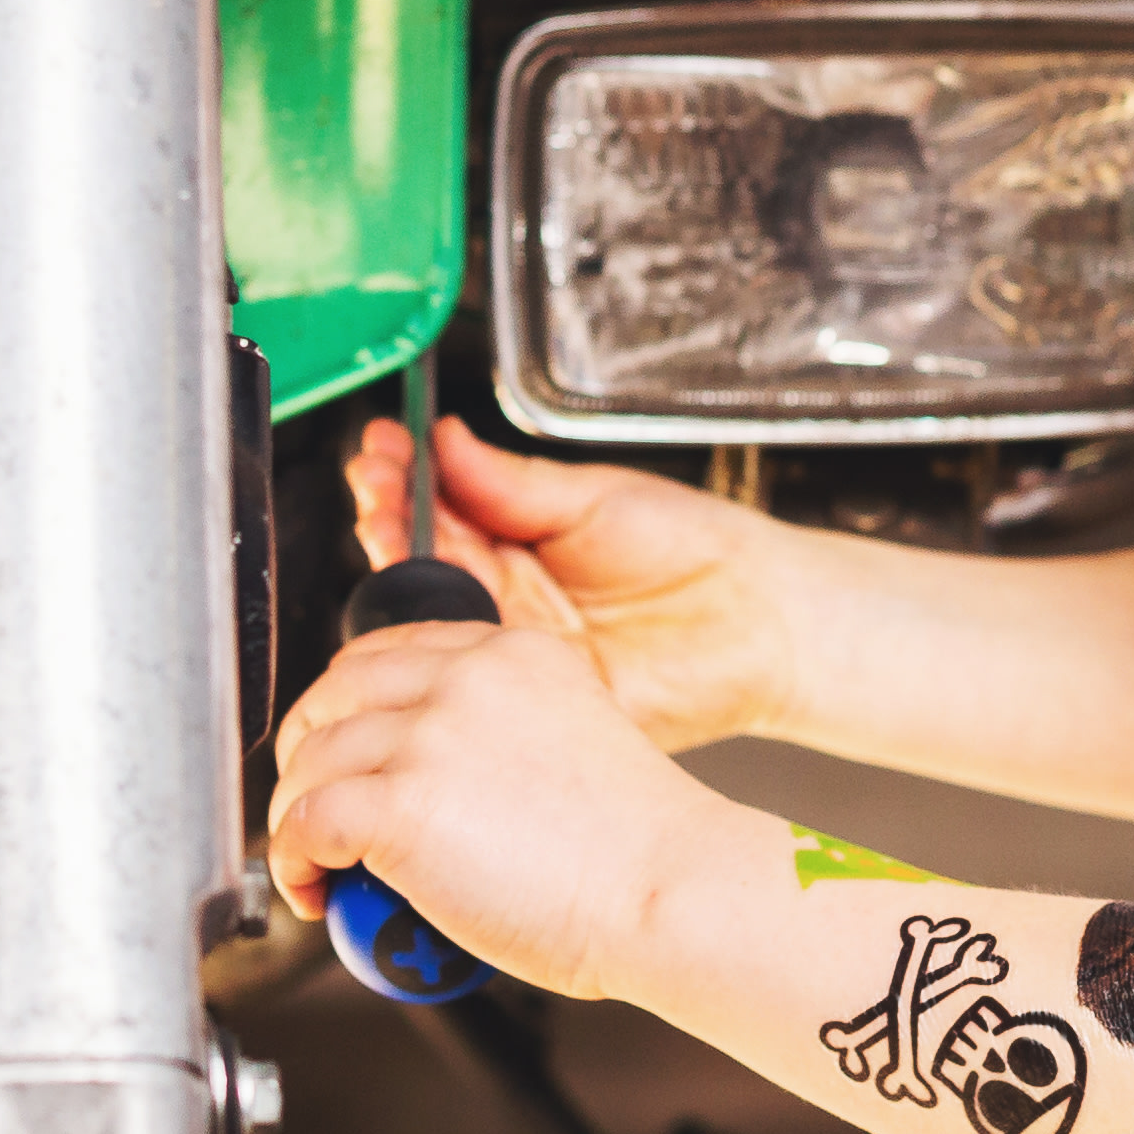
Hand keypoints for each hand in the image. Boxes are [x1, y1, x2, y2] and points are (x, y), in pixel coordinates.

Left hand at [267, 618, 749, 999]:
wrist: (669, 892)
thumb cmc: (640, 853)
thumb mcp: (573, 744)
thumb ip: (503, 736)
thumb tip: (442, 780)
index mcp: (510, 653)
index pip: (389, 654)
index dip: (347, 707)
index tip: (343, 749)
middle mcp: (463, 678)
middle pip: (333, 694)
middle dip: (307, 752)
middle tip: (313, 808)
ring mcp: (426, 736)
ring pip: (310, 763)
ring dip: (295, 816)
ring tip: (318, 866)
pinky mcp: (398, 804)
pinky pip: (303, 824)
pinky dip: (291, 863)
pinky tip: (315, 893)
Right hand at [348, 418, 796, 749]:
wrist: (759, 614)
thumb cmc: (695, 550)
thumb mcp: (593, 497)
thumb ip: (511, 482)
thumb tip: (445, 443)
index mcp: (522, 541)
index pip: (444, 508)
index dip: (408, 479)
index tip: (384, 447)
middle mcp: (510, 595)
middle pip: (424, 556)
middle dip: (388, 510)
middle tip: (375, 477)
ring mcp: (516, 644)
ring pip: (433, 606)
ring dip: (399, 558)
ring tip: (384, 510)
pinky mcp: (531, 690)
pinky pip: (468, 668)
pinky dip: (434, 631)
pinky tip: (421, 588)